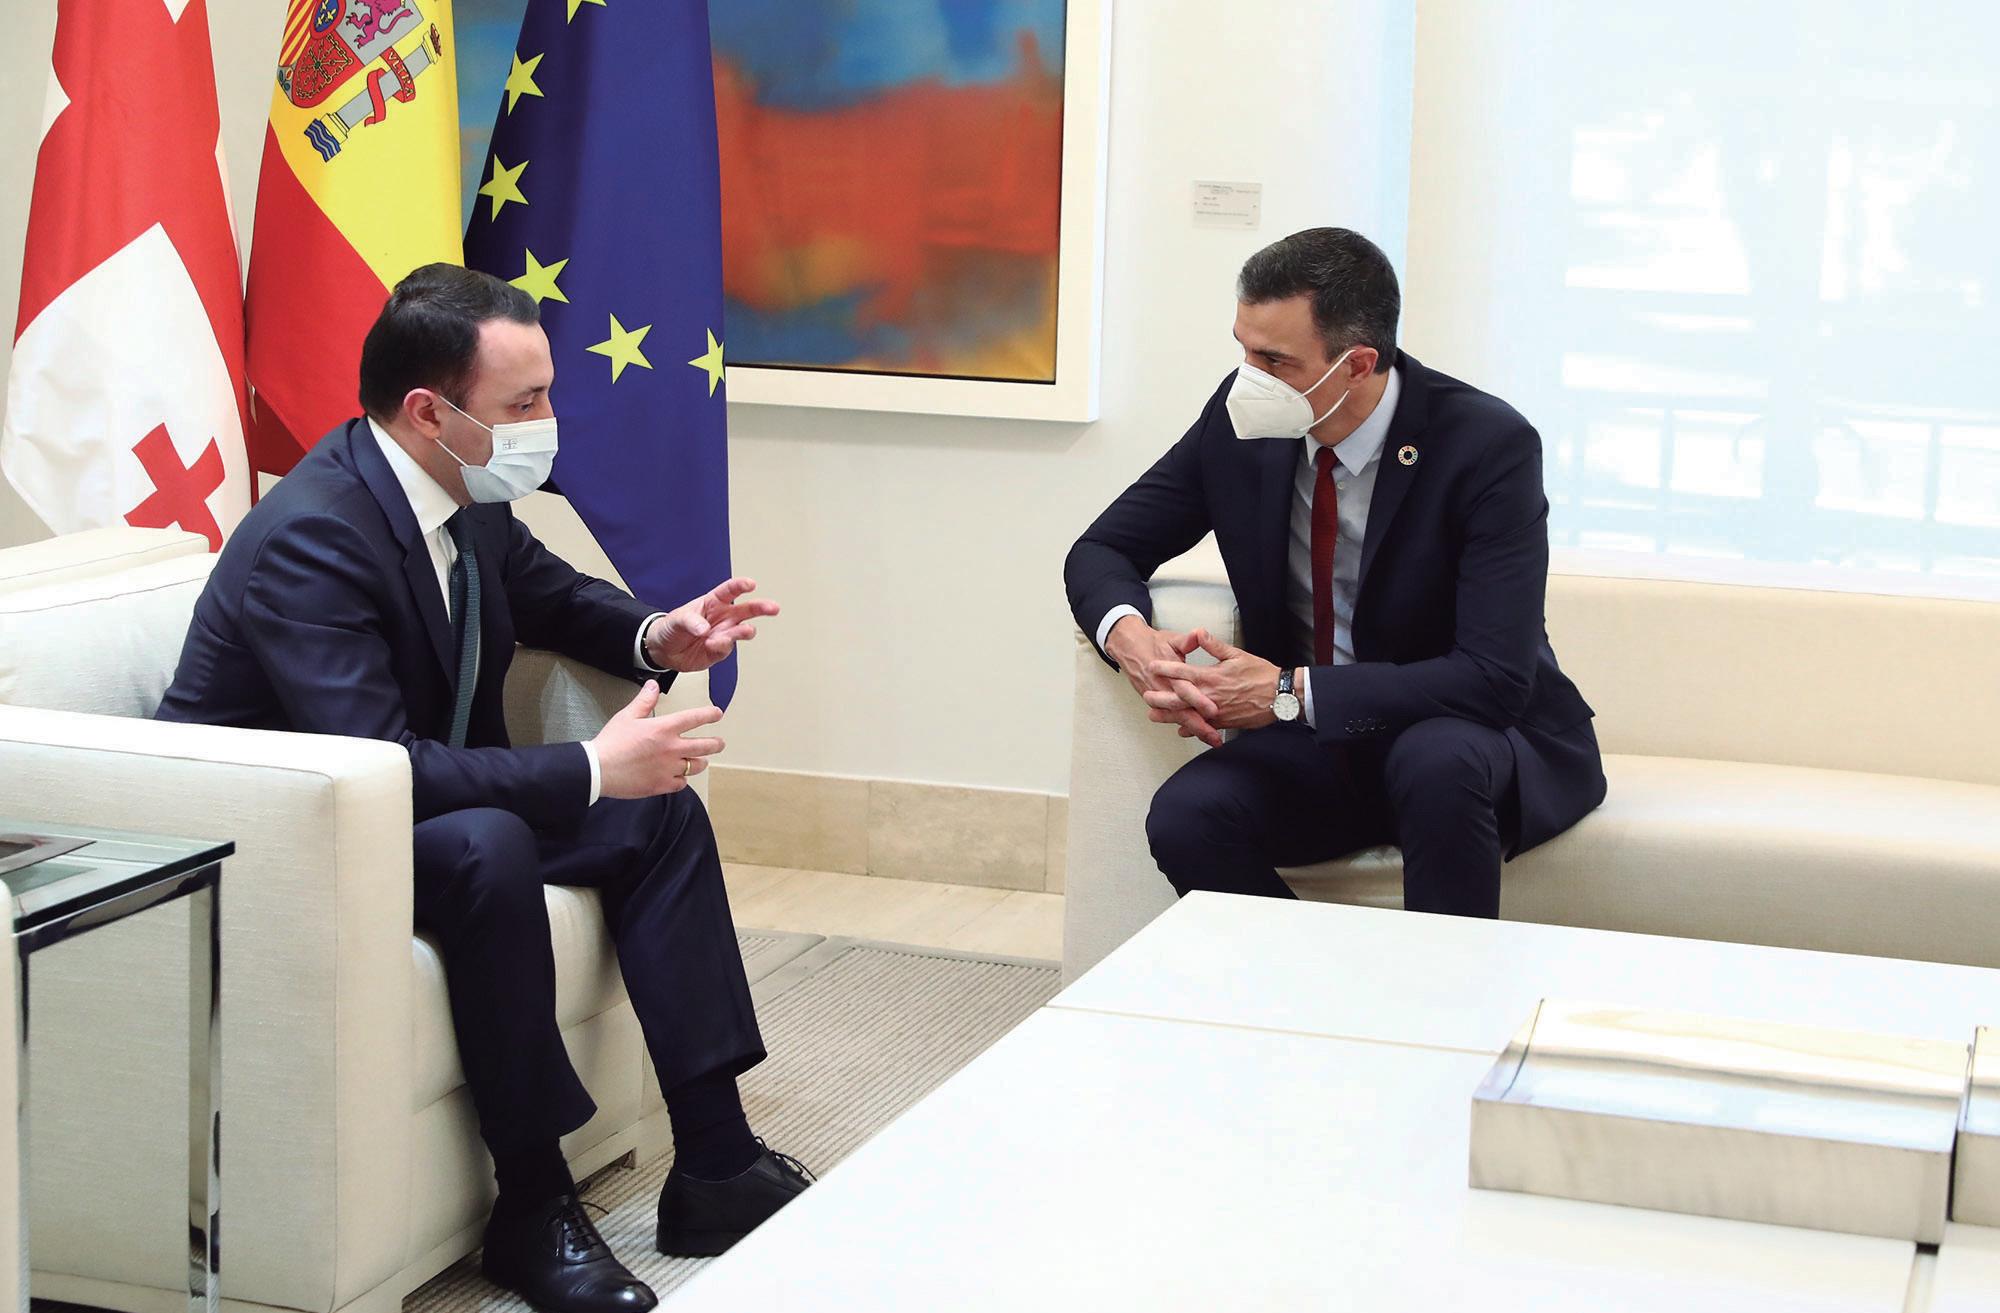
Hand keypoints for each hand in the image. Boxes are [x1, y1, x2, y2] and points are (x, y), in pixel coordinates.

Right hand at [590, 680, 725, 798]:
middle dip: (716, 744)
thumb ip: (644, 701)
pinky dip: (682, 779)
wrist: (599, 770)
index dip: (709, 715)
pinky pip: (681, 783)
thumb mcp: (627, 716)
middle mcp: (672, 748)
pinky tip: (679, 777)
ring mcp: (669, 768)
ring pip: (696, 766)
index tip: (717, 714)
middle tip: (719, 743)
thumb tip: (653, 685)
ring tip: (701, 760)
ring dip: (700, 762)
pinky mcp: (663, 785)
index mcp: (664, 729)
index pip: (694, 718)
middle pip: (705, 746)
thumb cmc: (611, 743)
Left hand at [645, 578, 779, 672]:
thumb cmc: (671, 627)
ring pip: (741, 631)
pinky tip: (712, 645)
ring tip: (747, 631)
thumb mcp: (676, 619)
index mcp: (713, 602)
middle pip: (746, 610)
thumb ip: (691, 622)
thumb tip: (705, 628)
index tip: (750, 584)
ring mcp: (723, 634)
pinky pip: (726, 648)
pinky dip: (722, 647)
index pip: (729, 591)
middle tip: (772, 608)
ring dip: (744, 631)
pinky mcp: (720, 650)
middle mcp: (723, 617)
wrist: (664, 650)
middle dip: (761, 608)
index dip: (740, 586)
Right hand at [1104, 614, 1223, 747]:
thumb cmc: (1153, 643)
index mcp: (1170, 672)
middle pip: (1182, 711)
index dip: (1199, 701)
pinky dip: (1185, 727)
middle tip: (1215, 736)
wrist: (1130, 648)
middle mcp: (1163, 688)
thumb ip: (1187, 641)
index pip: (1186, 690)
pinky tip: (1197, 734)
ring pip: (1177, 718)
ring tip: (1211, 739)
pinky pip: (1172, 717)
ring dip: (1195, 730)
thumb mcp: (1172, 639)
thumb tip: (1197, 635)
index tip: (1214, 710)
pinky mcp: (1156, 702)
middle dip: (1199, 725)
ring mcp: (1159, 697)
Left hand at [1145, 630, 1282, 731]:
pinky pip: (1203, 726)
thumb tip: (1199, 632)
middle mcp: (1210, 696)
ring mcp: (1216, 712)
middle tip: (1146, 697)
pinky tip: (1181, 729)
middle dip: (1160, 698)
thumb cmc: (1260, 674)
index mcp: (1212, 677)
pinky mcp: (1224, 723)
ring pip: (1188, 715)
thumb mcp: (1237, 655)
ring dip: (1169, 716)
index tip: (1151, 666)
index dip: (1165, 668)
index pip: (1182, 672)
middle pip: (1178, 698)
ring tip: (1154, 716)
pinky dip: (1191, 728)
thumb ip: (1214, 646)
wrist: (1280, 697)